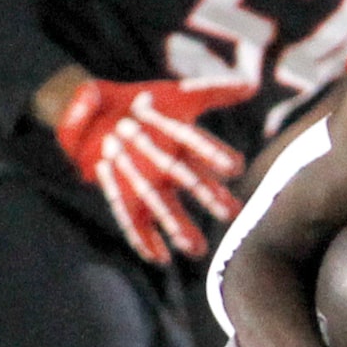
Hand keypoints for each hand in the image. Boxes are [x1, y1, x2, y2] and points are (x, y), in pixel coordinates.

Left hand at [55, 76, 257, 264]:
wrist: (93, 113)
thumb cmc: (140, 102)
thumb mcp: (176, 95)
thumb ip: (212, 91)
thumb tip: (252, 86)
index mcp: (183, 144)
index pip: (204, 150)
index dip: (217, 157)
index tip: (234, 166)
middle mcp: (170, 168)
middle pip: (192, 185)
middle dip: (211, 199)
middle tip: (231, 214)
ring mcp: (148, 185)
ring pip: (166, 209)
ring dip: (180, 228)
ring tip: (196, 249)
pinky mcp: (126, 198)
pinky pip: (134, 222)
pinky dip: (145, 241)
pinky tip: (160, 259)